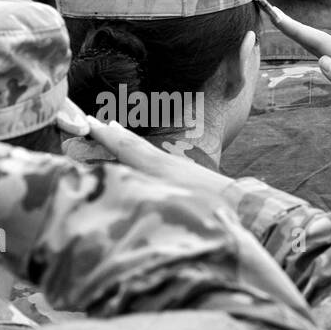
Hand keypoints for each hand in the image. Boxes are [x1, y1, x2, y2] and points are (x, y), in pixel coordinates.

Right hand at [85, 117, 233, 200]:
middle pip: (134, 144)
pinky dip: (143, 152)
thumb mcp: (168, 202)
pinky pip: (156, 158)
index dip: (105, 136)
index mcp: (157, 167)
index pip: (126, 147)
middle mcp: (166, 162)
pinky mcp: (188, 175)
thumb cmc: (205, 209)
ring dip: (128, 141)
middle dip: (113, 133)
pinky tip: (146, 158)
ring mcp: (178, 167)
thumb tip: (117, 200)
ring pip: (146, 150)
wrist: (241, 206)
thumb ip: (140, 196)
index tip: (88, 122)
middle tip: (95, 121)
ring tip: (115, 130)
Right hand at [255, 0, 330, 129]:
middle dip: (300, 30)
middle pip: (325, 42)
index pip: (323, 44)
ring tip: (290, 28)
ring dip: (309, 38)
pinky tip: (316, 50)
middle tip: (277, 16)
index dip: (299, 31)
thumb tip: (323, 60)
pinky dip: (321, 49)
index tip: (279, 17)